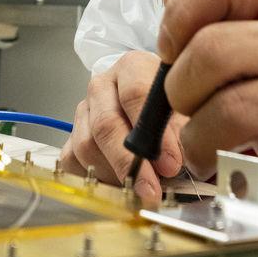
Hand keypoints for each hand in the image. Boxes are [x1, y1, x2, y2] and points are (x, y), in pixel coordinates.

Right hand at [60, 50, 189, 207]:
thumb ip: (183, 130)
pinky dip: (94, 178)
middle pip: (105, 124)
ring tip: (139, 187)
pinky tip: (119, 184)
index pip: (136, 95)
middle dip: (129, 163)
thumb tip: (179, 160)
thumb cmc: (169, 106)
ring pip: (86, 146)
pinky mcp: (73, 134)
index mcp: (132, 68)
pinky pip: (72, 160)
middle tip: (150, 188)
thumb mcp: (185, 109)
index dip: (154, 135)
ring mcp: (84, 110)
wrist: (148, 104)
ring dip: (113, 174)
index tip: (171, 164)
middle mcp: (103, 86)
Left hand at [158, 0, 257, 254]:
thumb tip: (175, 4)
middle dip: (180, 92)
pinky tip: (249, 184)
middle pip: (211, 49)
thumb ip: (241, 28)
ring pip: (226, 112)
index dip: (182, 13)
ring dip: (199, 145)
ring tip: (211, 156)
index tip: (174, 51)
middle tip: (190, 114)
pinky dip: (238, 184)